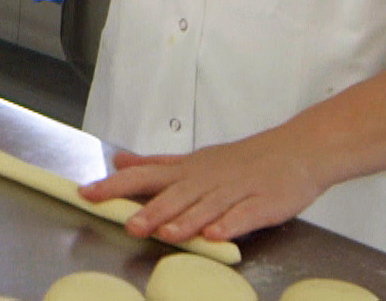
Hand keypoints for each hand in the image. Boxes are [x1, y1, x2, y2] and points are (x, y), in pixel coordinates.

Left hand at [76, 129, 327, 245]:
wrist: (298, 150)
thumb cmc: (244, 159)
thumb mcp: (195, 159)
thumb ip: (157, 164)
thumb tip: (120, 161)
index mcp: (188, 170)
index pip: (145, 176)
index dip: (116, 185)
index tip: (88, 193)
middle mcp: (207, 179)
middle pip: (176, 195)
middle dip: (152, 211)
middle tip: (130, 226)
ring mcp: (236, 191)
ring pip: (207, 206)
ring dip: (186, 220)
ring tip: (167, 233)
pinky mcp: (263, 204)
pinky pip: (245, 215)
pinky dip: (231, 225)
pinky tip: (217, 235)